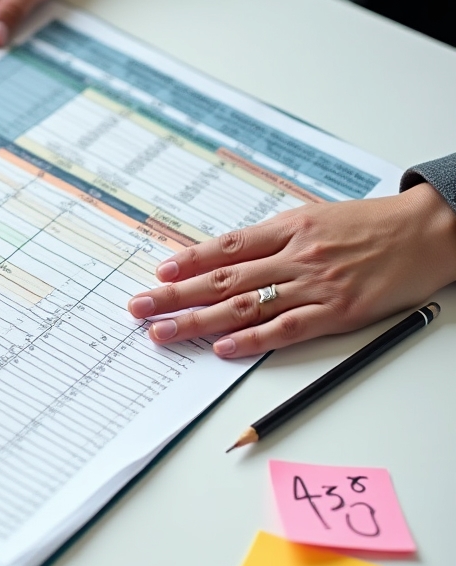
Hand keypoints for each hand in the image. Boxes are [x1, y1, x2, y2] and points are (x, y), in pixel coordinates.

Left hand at [127, 183, 455, 356]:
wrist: (427, 231)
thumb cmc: (368, 225)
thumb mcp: (314, 217)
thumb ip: (271, 237)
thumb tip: (224, 257)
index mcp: (287, 228)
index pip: (225, 248)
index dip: (187, 261)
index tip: (157, 272)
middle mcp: (295, 255)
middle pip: (222, 279)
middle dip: (174, 295)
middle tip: (138, 307)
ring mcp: (315, 284)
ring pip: (245, 305)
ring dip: (198, 321)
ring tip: (163, 332)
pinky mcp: (338, 311)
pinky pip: (287, 328)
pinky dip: (252, 339)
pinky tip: (223, 348)